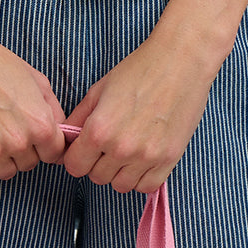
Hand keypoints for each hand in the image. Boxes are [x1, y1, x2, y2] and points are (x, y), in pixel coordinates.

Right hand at [0, 22, 67, 186]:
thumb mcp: (38, 82)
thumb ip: (54, 113)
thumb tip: (62, 135)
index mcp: (40, 124)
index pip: (54, 155)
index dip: (44, 145)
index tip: (32, 135)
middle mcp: (19, 141)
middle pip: (30, 165)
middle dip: (22, 150)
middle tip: (5, 125)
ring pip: (7, 173)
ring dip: (2, 160)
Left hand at [61, 25, 234, 193]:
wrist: (182, 60)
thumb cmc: (139, 69)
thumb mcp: (100, 90)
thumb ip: (79, 118)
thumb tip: (65, 139)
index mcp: (99, 130)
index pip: (75, 167)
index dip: (77, 157)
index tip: (85, 149)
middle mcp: (121, 148)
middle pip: (97, 178)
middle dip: (98, 164)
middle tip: (109, 145)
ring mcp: (146, 156)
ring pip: (121, 186)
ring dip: (119, 172)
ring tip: (127, 151)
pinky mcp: (169, 159)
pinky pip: (146, 186)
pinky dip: (141, 177)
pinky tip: (142, 159)